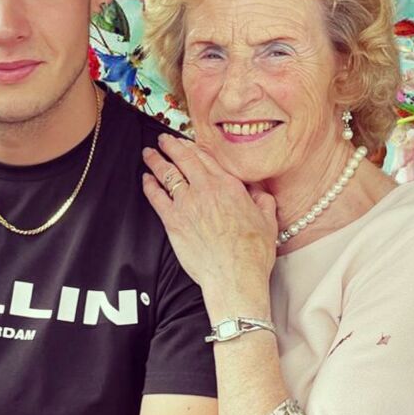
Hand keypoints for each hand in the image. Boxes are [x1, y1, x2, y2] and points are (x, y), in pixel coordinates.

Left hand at [142, 134, 277, 313]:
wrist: (235, 275)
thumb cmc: (253, 252)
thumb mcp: (268, 219)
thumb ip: (262, 200)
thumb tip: (259, 191)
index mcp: (229, 185)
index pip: (206, 158)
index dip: (193, 148)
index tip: (187, 143)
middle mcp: (206, 189)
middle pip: (184, 159)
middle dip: (171, 145)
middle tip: (163, 139)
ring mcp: (187, 204)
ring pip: (167, 174)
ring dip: (156, 160)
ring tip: (149, 153)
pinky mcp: (173, 221)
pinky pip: (156, 197)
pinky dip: (149, 185)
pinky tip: (145, 179)